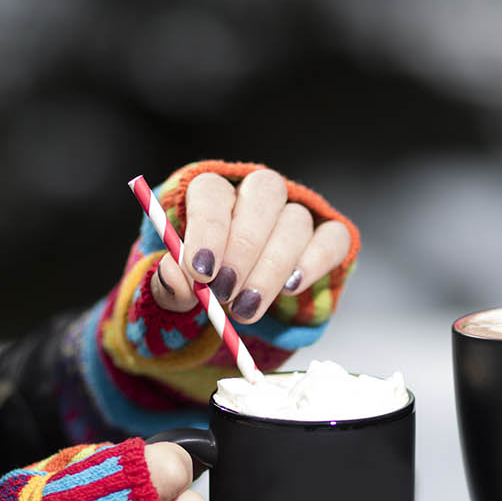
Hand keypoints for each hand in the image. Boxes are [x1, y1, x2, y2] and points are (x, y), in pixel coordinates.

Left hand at [150, 168, 353, 322]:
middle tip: (226, 292)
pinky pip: (331, 239)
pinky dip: (313, 262)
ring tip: (247, 308)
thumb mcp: (174, 295)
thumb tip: (177, 277)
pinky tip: (291, 288)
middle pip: (262, 195)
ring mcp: (295, 214)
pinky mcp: (327, 239)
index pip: (212, 191)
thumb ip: (170, 286)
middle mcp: (257, 196)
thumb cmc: (201, 292)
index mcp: (213, 196)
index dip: (207, 228)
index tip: (201, 271)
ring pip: (294, 221)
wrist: (237, 309)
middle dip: (244, 246)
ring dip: (271, 267)